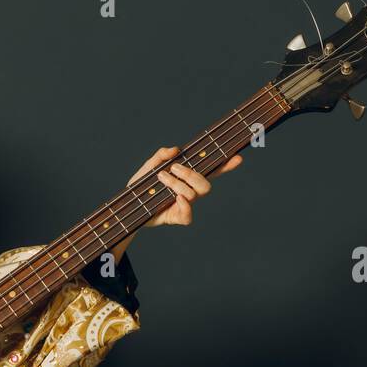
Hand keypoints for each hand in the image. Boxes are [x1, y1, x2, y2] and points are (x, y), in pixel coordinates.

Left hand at [128, 145, 242, 227]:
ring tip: (161, 178)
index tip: (237, 158)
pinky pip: (188, 215)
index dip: (225, 165)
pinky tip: (176, 198)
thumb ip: (161, 155)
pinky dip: (184, 206)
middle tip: (173, 168)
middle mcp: (190, 191)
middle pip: (206, 185)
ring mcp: (184, 205)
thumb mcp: (149, 166)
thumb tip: (176, 149)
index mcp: (188, 177)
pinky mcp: (176, 217)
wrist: (129, 205)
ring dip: (177, 184)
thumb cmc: (142, 185)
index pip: (211, 171)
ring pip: (194, 195)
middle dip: (192, 174)